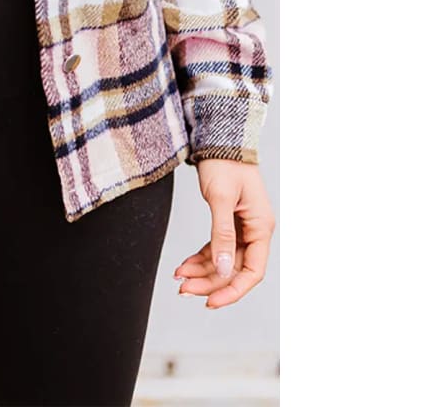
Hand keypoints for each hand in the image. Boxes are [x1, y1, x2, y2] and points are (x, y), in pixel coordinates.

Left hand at [173, 159, 274, 308]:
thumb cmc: (224, 163)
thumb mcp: (221, 199)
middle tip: (183, 290)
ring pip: (224, 260)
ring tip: (178, 278)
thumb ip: (222, 234)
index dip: (232, 290)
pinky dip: (201, 257)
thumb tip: (224, 269)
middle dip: (210, 282)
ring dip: (203, 272)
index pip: (253, 271)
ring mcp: (242, 227)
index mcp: (261, 227)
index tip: (210, 302)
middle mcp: (255, 230)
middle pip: (235, 269)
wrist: (219, 139)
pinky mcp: (229, 221)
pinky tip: (184, 264)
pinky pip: (216, 248)